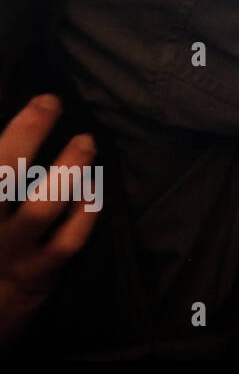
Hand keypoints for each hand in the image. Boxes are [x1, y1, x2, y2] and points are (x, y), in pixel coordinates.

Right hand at [0, 95, 97, 346]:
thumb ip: (3, 164)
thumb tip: (9, 110)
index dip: (18, 129)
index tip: (37, 98)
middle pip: (0, 176)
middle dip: (26, 134)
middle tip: (49, 103)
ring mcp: (9, 251)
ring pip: (40, 209)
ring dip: (67, 170)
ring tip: (85, 141)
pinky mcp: (38, 274)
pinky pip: (67, 242)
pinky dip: (85, 212)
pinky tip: (94, 188)